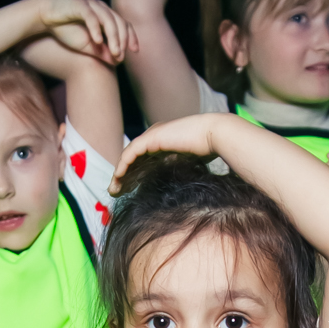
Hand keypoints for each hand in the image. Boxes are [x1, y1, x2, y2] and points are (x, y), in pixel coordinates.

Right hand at [36, 0, 129, 65]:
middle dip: (122, 40)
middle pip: (119, 22)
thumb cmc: (66, 30)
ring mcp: (91, 5)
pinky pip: (91, 17)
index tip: (134, 51)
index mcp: (105, 16)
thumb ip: (101, 52)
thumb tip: (118, 61)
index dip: (131, 37)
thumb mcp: (86, 46)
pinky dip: (95, 29)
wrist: (45, 17)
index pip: (124, 25)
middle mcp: (101, 8)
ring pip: (108, 20)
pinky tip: (98, 41)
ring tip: (114, 52)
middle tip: (121, 55)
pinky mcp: (79, 5)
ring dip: (113, 37)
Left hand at [111, 112, 226, 190]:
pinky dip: (123, 166)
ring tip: (114, 190)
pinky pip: (131, 153)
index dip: (133, 175)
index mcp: (162, 142)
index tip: (127, 191)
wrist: (214, 134)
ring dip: (119, 173)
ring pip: (128, 156)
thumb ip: (176, 170)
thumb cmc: (208, 149)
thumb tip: (172, 190)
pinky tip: (119, 178)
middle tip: (116, 193)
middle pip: (132, 158)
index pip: (142, 159)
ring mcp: (151, 135)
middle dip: (123, 176)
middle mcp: (154, 136)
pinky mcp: (150, 138)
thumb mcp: (188, 162)